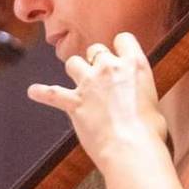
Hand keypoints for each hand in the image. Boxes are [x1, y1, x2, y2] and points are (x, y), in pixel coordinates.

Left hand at [27, 32, 167, 165]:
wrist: (131, 149)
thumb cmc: (149, 133)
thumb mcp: (154, 105)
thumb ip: (140, 95)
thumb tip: (137, 104)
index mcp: (134, 66)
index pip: (124, 39)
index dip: (119, 46)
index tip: (118, 53)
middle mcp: (109, 69)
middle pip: (95, 49)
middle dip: (95, 60)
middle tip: (99, 74)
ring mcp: (89, 84)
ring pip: (72, 63)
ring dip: (74, 70)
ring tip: (76, 81)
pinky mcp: (73, 103)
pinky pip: (51, 93)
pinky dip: (41, 93)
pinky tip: (34, 92)